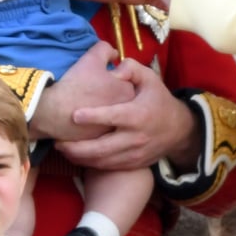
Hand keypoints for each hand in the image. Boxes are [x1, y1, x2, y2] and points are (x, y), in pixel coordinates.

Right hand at [28, 41, 133, 141]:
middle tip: (93, 91)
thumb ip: (107, 50)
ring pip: (113, 118)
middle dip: (109, 96)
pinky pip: (102, 131)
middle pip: (121, 101)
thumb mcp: (92, 58)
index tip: (100, 78)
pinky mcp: (102, 142)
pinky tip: (83, 120)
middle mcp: (127, 115)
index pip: (127, 82)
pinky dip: (95, 127)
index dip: (113, 78)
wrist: (55, 112)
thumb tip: (114, 54)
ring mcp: (115, 131)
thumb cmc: (76, 84)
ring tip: (87, 104)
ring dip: (104, 112)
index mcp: (128, 92)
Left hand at [57, 59, 199, 171]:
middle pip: (102, 148)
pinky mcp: (132, 165)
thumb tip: (115, 67)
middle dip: (77, 147)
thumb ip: (132, 68)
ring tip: (61, 149)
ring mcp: (134, 154)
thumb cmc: (159, 100)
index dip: (93, 117)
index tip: (74, 115)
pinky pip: (108, 167)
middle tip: (57, 141)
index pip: (113, 117)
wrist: (179, 130)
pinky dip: (90, 164)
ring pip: (102, 161)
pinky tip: (76, 156)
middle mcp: (135, 138)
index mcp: (138, 115)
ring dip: (79, 158)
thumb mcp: (151, 79)